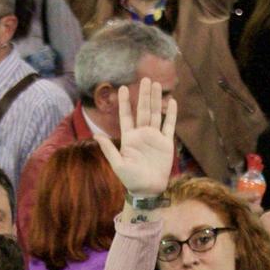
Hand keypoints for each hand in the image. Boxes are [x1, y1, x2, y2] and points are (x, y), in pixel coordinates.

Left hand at [92, 78, 177, 197]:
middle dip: (144, 95)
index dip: (125, 102)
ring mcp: (154, 137)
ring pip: (156, 114)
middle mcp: (142, 134)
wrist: (148, 189)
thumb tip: (96, 135)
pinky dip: (171, 114)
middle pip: (143, 110)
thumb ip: (109, 149)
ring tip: (157, 85)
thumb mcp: (117, 164)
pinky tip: (172, 102)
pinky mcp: (166, 143)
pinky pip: (169, 126)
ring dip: (156, 100)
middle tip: (146, 79)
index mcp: (129, 138)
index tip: (123, 88)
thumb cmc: (131, 179)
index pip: (126, 116)